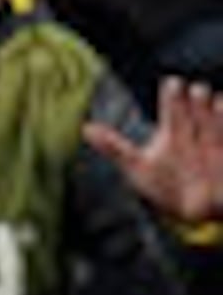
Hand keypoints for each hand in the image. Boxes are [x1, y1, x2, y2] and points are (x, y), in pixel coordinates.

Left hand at [86, 75, 222, 226]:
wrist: (193, 211)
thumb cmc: (164, 185)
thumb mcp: (138, 167)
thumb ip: (114, 147)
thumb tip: (85, 128)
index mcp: (173, 131)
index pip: (173, 109)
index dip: (173, 97)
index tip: (173, 82)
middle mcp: (197, 133)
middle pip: (198, 111)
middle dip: (197, 101)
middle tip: (195, 90)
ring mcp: (216, 145)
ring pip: (218, 123)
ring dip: (216, 114)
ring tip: (217, 101)